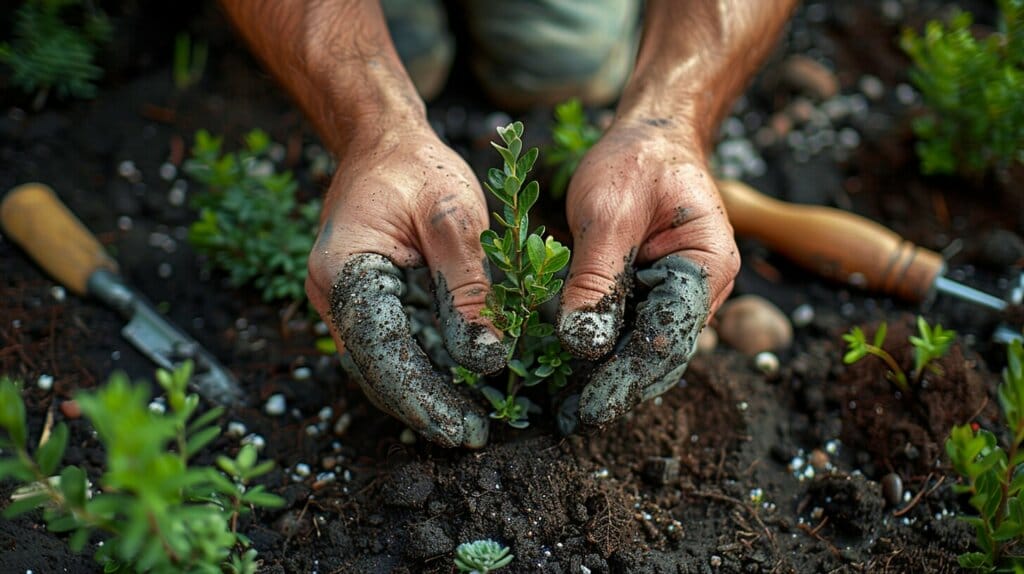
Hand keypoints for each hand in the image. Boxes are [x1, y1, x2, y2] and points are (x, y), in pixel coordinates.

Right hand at [305, 124, 504, 447]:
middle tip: (473, 436)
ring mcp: (347, 302)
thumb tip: (487, 359)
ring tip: (472, 425)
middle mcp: (335, 293)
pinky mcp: (369, 303)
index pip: (380, 349)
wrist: (384, 143)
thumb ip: (468, 286)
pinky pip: (395, 346)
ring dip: (426, 396)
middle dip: (425, 407)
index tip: (460, 425)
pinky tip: (461, 390)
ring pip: (384, 365)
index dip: (420, 394)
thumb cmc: (417, 169)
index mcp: (345, 269)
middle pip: (378, 368)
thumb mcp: (452, 216)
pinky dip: (426, 370)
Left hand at [558, 119, 739, 425]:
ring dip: (609, 376)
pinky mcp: (653, 293)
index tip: (592, 404)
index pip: (669, 334)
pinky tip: (569, 373)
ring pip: (645, 348)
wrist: (650, 137)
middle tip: (573, 420)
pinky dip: (603, 350)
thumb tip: (582, 341)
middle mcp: (702, 289)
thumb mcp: (608, 212)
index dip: (629, 374)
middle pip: (661, 352)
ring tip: (567, 409)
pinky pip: (630, 329)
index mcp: (707, 265)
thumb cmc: (636, 162)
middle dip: (618, 387)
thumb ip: (596, 275)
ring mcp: (679, 295)